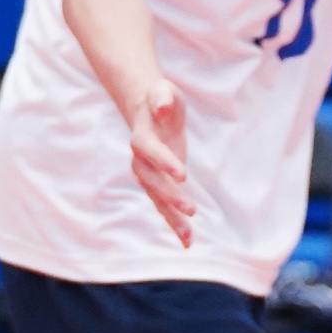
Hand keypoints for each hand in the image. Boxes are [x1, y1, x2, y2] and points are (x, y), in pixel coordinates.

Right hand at [122, 80, 196, 243]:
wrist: (149, 110)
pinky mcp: (159, 184)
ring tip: (188, 237)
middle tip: (190, 209)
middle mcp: (141, 161)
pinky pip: (164, 206)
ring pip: (157, 200)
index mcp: (142, 137)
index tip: (183, 174)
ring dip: (171, 218)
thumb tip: (163, 107)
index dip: (165, 163)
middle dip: (170, 196)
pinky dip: (174, 223)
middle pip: (152, 182)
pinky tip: (187, 242)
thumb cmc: (160, 99)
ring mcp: (149, 175)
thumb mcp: (163, 90)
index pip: (151, 152)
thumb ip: (162, 97)